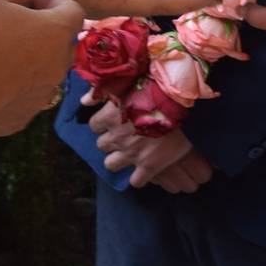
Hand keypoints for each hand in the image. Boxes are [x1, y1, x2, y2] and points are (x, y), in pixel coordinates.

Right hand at [0, 0, 83, 138]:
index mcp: (56, 34)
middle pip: (59, 43)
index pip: (72, 10)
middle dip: (42, 29)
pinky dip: (10, 85)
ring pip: (41, 73)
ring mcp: (37, 99)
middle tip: (12, 19)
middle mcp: (55, 70)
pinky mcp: (16, 121)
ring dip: (26, 59)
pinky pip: (21, 97)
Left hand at [88, 100, 210, 190]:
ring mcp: (131, 153)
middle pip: (101, 146)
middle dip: (110, 141)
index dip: (102, 124)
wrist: (183, 104)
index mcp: (109, 116)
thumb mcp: (126, 84)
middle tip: (122, 136)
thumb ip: (101, 91)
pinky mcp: (149, 166)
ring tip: (129, 153)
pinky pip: (135, 181)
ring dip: (118, 160)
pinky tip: (144, 169)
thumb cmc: (155, 89)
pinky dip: (138, 177)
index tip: (112, 121)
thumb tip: (83, 100)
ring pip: (110, 164)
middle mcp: (116, 137)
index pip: (94, 126)